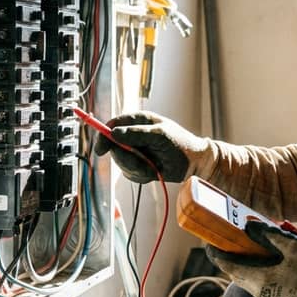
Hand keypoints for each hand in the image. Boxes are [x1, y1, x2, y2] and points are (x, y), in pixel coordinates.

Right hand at [92, 111, 208, 182]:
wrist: (194, 163)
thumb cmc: (180, 143)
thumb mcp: (160, 135)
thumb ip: (137, 133)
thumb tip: (114, 133)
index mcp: (139, 121)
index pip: (113, 125)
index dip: (104, 136)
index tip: (102, 150)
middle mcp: (134, 135)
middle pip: (113, 147)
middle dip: (126, 159)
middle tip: (142, 164)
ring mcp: (135, 151)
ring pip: (121, 163)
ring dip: (136, 168)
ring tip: (153, 166)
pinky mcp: (138, 165)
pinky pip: (130, 173)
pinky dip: (141, 175)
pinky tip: (153, 171)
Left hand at [207, 222, 296, 296]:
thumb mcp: (294, 246)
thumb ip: (269, 235)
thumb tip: (248, 226)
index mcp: (261, 281)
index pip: (228, 266)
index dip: (216, 253)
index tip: (209, 241)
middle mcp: (262, 295)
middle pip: (238, 274)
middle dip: (235, 257)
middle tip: (236, 239)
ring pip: (252, 280)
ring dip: (252, 265)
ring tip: (262, 247)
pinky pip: (264, 286)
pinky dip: (263, 273)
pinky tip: (277, 261)